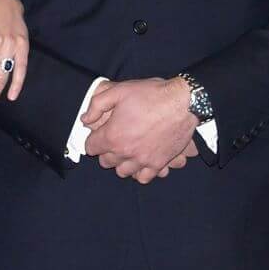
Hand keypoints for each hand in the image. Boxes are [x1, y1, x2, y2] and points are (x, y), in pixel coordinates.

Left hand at [82, 77, 196, 183]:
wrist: (182, 102)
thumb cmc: (151, 94)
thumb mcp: (119, 91)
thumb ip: (96, 105)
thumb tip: (85, 119)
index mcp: (112, 136)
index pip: (91, 147)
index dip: (93, 139)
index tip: (99, 133)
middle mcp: (126, 152)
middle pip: (106, 162)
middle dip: (106, 151)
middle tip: (114, 139)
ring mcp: (143, 160)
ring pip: (122, 172)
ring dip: (122, 162)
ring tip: (127, 150)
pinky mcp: (159, 163)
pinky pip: (144, 178)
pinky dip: (140, 172)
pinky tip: (141, 160)